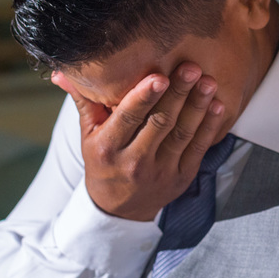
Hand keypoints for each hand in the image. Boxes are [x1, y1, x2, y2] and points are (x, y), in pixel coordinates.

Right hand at [53, 62, 226, 221]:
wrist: (119, 209)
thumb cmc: (103, 161)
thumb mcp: (88, 135)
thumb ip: (84, 101)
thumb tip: (61, 72)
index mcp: (107, 148)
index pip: (127, 118)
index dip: (144, 97)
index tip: (159, 76)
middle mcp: (134, 161)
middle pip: (159, 123)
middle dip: (177, 94)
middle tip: (191, 67)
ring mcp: (161, 171)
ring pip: (181, 134)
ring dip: (197, 106)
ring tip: (207, 81)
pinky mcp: (182, 177)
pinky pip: (198, 148)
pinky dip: (209, 126)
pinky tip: (217, 105)